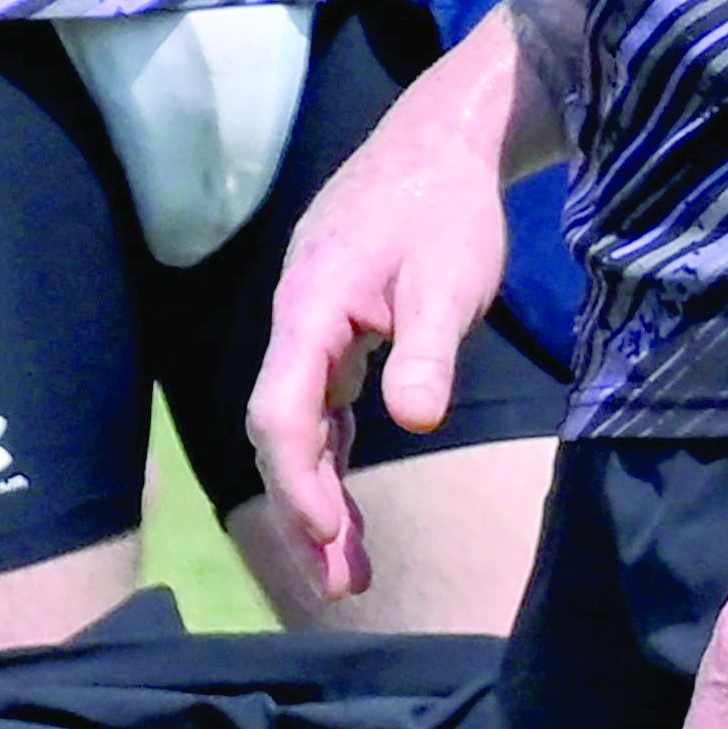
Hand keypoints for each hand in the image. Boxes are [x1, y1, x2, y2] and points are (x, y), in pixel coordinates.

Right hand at [244, 29, 517, 597]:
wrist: (443, 142)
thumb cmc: (447, 208)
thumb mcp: (448, 280)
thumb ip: (426, 351)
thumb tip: (413, 421)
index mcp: (309, 310)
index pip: (282, 413)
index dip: (299, 483)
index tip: (330, 540)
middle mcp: (296, 323)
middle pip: (280, 432)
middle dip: (304, 511)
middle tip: (340, 586)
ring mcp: (312, 327)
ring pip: (299, 426)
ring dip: (318, 496)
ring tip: (348, 571)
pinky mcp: (336, 329)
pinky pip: (319, 408)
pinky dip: (331, 461)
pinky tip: (349, 507)